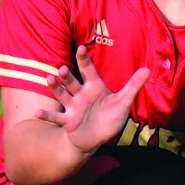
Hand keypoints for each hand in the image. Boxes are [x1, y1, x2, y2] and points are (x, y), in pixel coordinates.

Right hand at [34, 45, 149, 155]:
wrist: (98, 136)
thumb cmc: (110, 117)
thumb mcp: (124, 101)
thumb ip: (134, 86)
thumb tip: (148, 69)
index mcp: (94, 86)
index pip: (88, 70)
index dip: (84, 59)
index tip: (80, 48)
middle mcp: (81, 94)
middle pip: (72, 82)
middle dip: (67, 76)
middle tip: (62, 68)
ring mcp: (73, 107)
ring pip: (62, 95)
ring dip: (55, 88)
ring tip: (49, 79)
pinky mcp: (68, 121)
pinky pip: (56, 118)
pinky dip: (46, 116)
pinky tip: (36, 114)